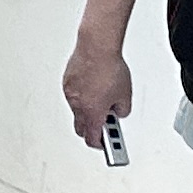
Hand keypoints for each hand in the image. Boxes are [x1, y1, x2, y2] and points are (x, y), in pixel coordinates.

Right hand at [61, 27, 133, 152]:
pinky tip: (94, 86)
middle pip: (81, 128)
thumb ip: (122, 109)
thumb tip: (118, 112)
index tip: (108, 146)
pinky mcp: (67, 81)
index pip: (92, 139)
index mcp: (92, 113)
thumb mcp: (125, 94)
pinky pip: (74, 95)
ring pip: (77, 110)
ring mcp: (70, 93)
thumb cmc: (110, 68)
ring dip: (87, 111)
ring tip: (102, 101)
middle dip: (92, 130)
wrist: (97, 46)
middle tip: (105, 126)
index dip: (101, 145)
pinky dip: (82, 96)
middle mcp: (78, 105)